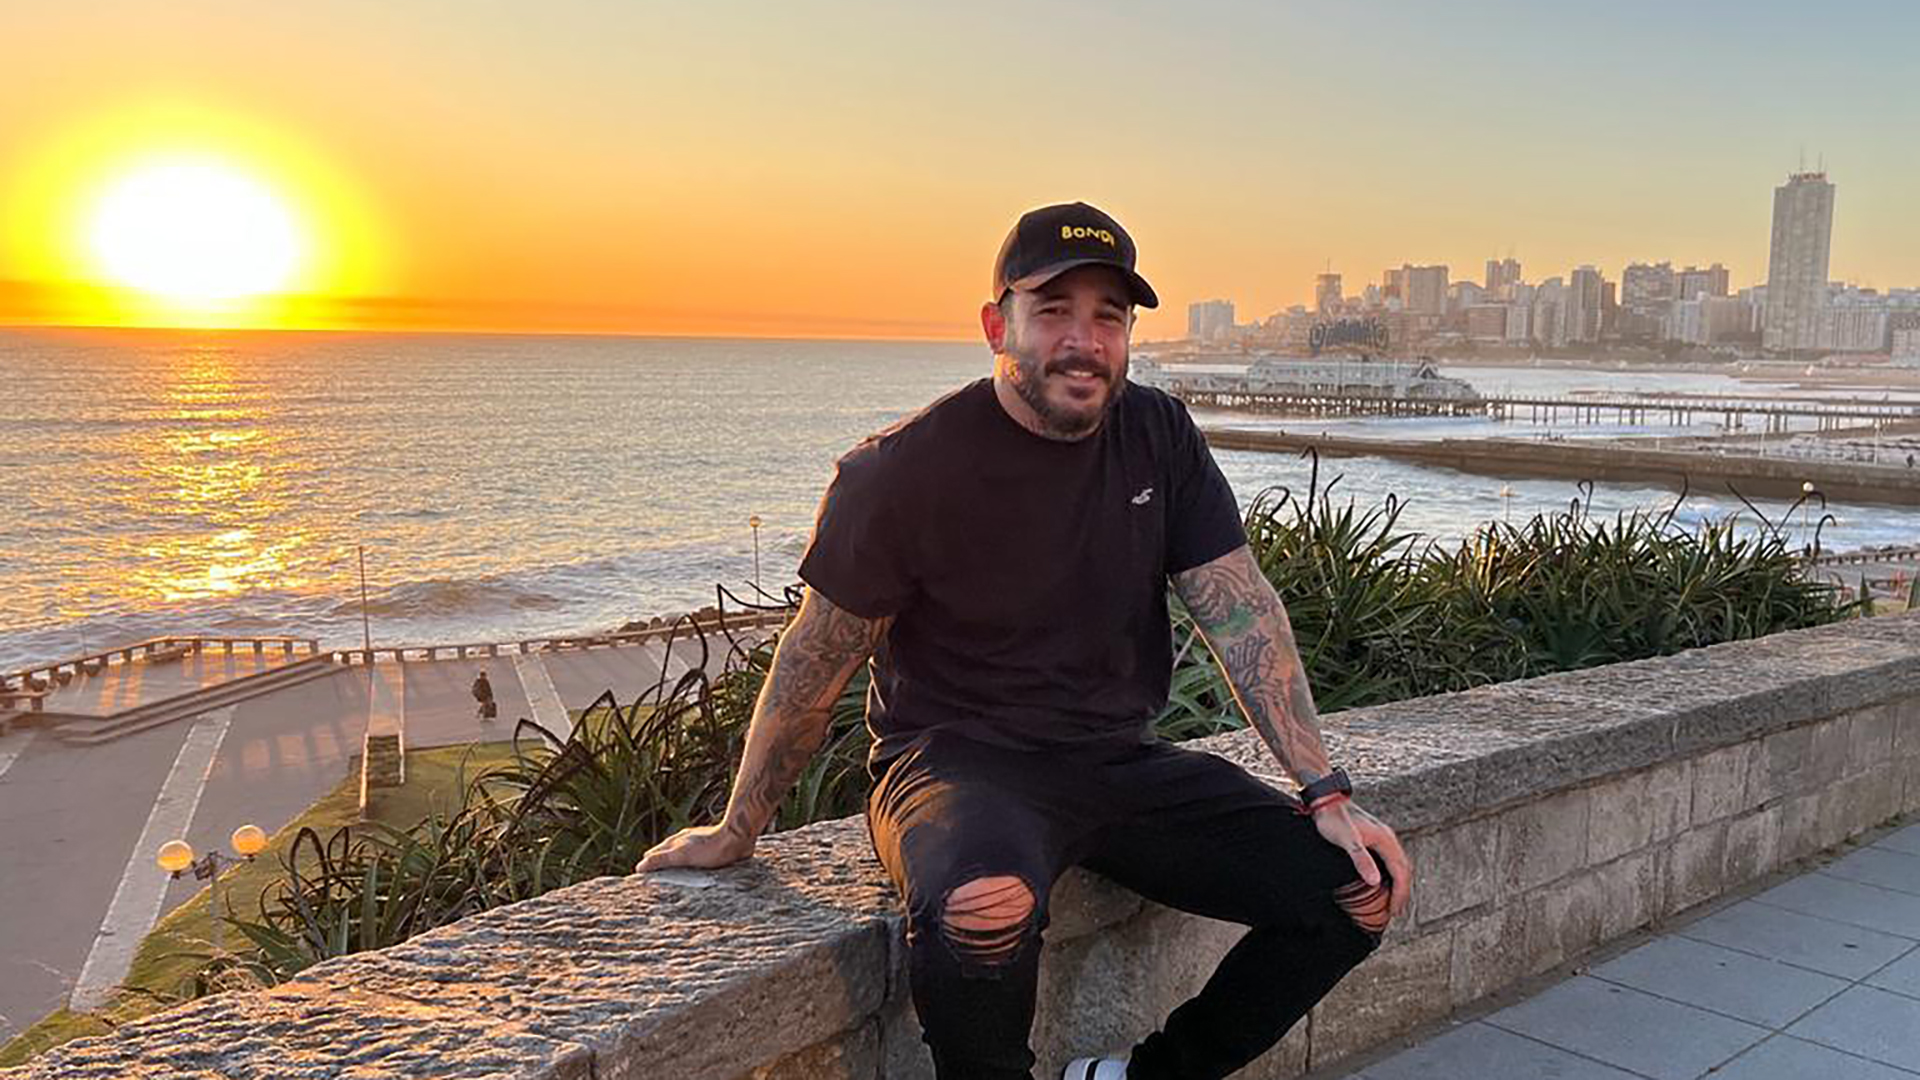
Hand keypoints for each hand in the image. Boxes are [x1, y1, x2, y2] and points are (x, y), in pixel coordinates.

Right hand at [634, 822, 755, 872]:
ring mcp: (699, 843)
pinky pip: (697, 857)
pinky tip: (695, 869)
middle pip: (667, 852)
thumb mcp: (681, 856)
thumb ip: (661, 860)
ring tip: (672, 873)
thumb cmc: (710, 848)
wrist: (737, 837)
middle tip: (652, 874)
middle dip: (659, 862)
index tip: (641, 874)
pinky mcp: (712, 848)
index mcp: (676, 842)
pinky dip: (691, 863)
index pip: (655, 854)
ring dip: (675, 862)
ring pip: (682, 852)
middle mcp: (685, 840)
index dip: (648, 864)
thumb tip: (639, 866)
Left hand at [1312, 800, 1413, 922]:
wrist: (1325, 798)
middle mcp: (1388, 838)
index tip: (1394, 911)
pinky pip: (1388, 859)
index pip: (1401, 872)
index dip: (1400, 893)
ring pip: (1397, 864)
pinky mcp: (1373, 837)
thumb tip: (1375, 882)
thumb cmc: (1332, 819)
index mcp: (1386, 840)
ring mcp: (1381, 836)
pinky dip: (1390, 874)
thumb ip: (1361, 860)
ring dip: (1397, 883)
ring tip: (1391, 901)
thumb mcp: (1346, 841)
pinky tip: (1381, 882)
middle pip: (1403, 869)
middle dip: (1402, 891)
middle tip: (1395, 912)